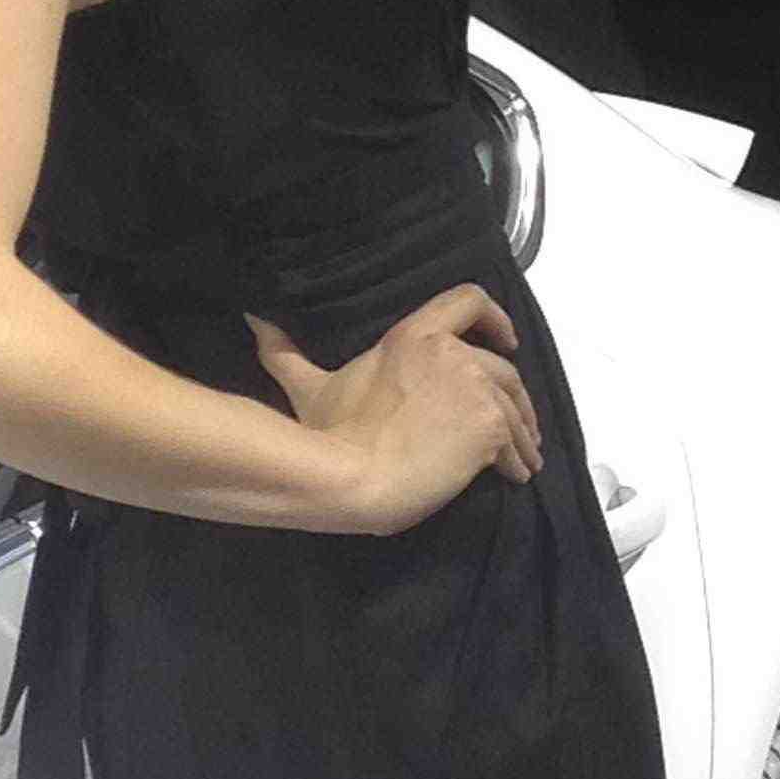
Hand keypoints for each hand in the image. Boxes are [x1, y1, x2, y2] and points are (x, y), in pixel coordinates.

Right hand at [247, 284, 542, 534]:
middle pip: (503, 368)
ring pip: (515, 407)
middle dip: (515, 398)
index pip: (467, 300)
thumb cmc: (330, 435)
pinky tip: (516, 476)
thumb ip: (286, 354)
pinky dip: (519, 460)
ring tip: (524, 459)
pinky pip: (515, 442)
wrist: (352, 478)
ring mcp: (474, 388)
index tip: (508, 339)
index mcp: (414, 335)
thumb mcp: (308, 388)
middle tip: (517, 426)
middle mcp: (452, 353)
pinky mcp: (489, 426)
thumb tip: (255, 320)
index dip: (495, 316)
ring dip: (523, 434)